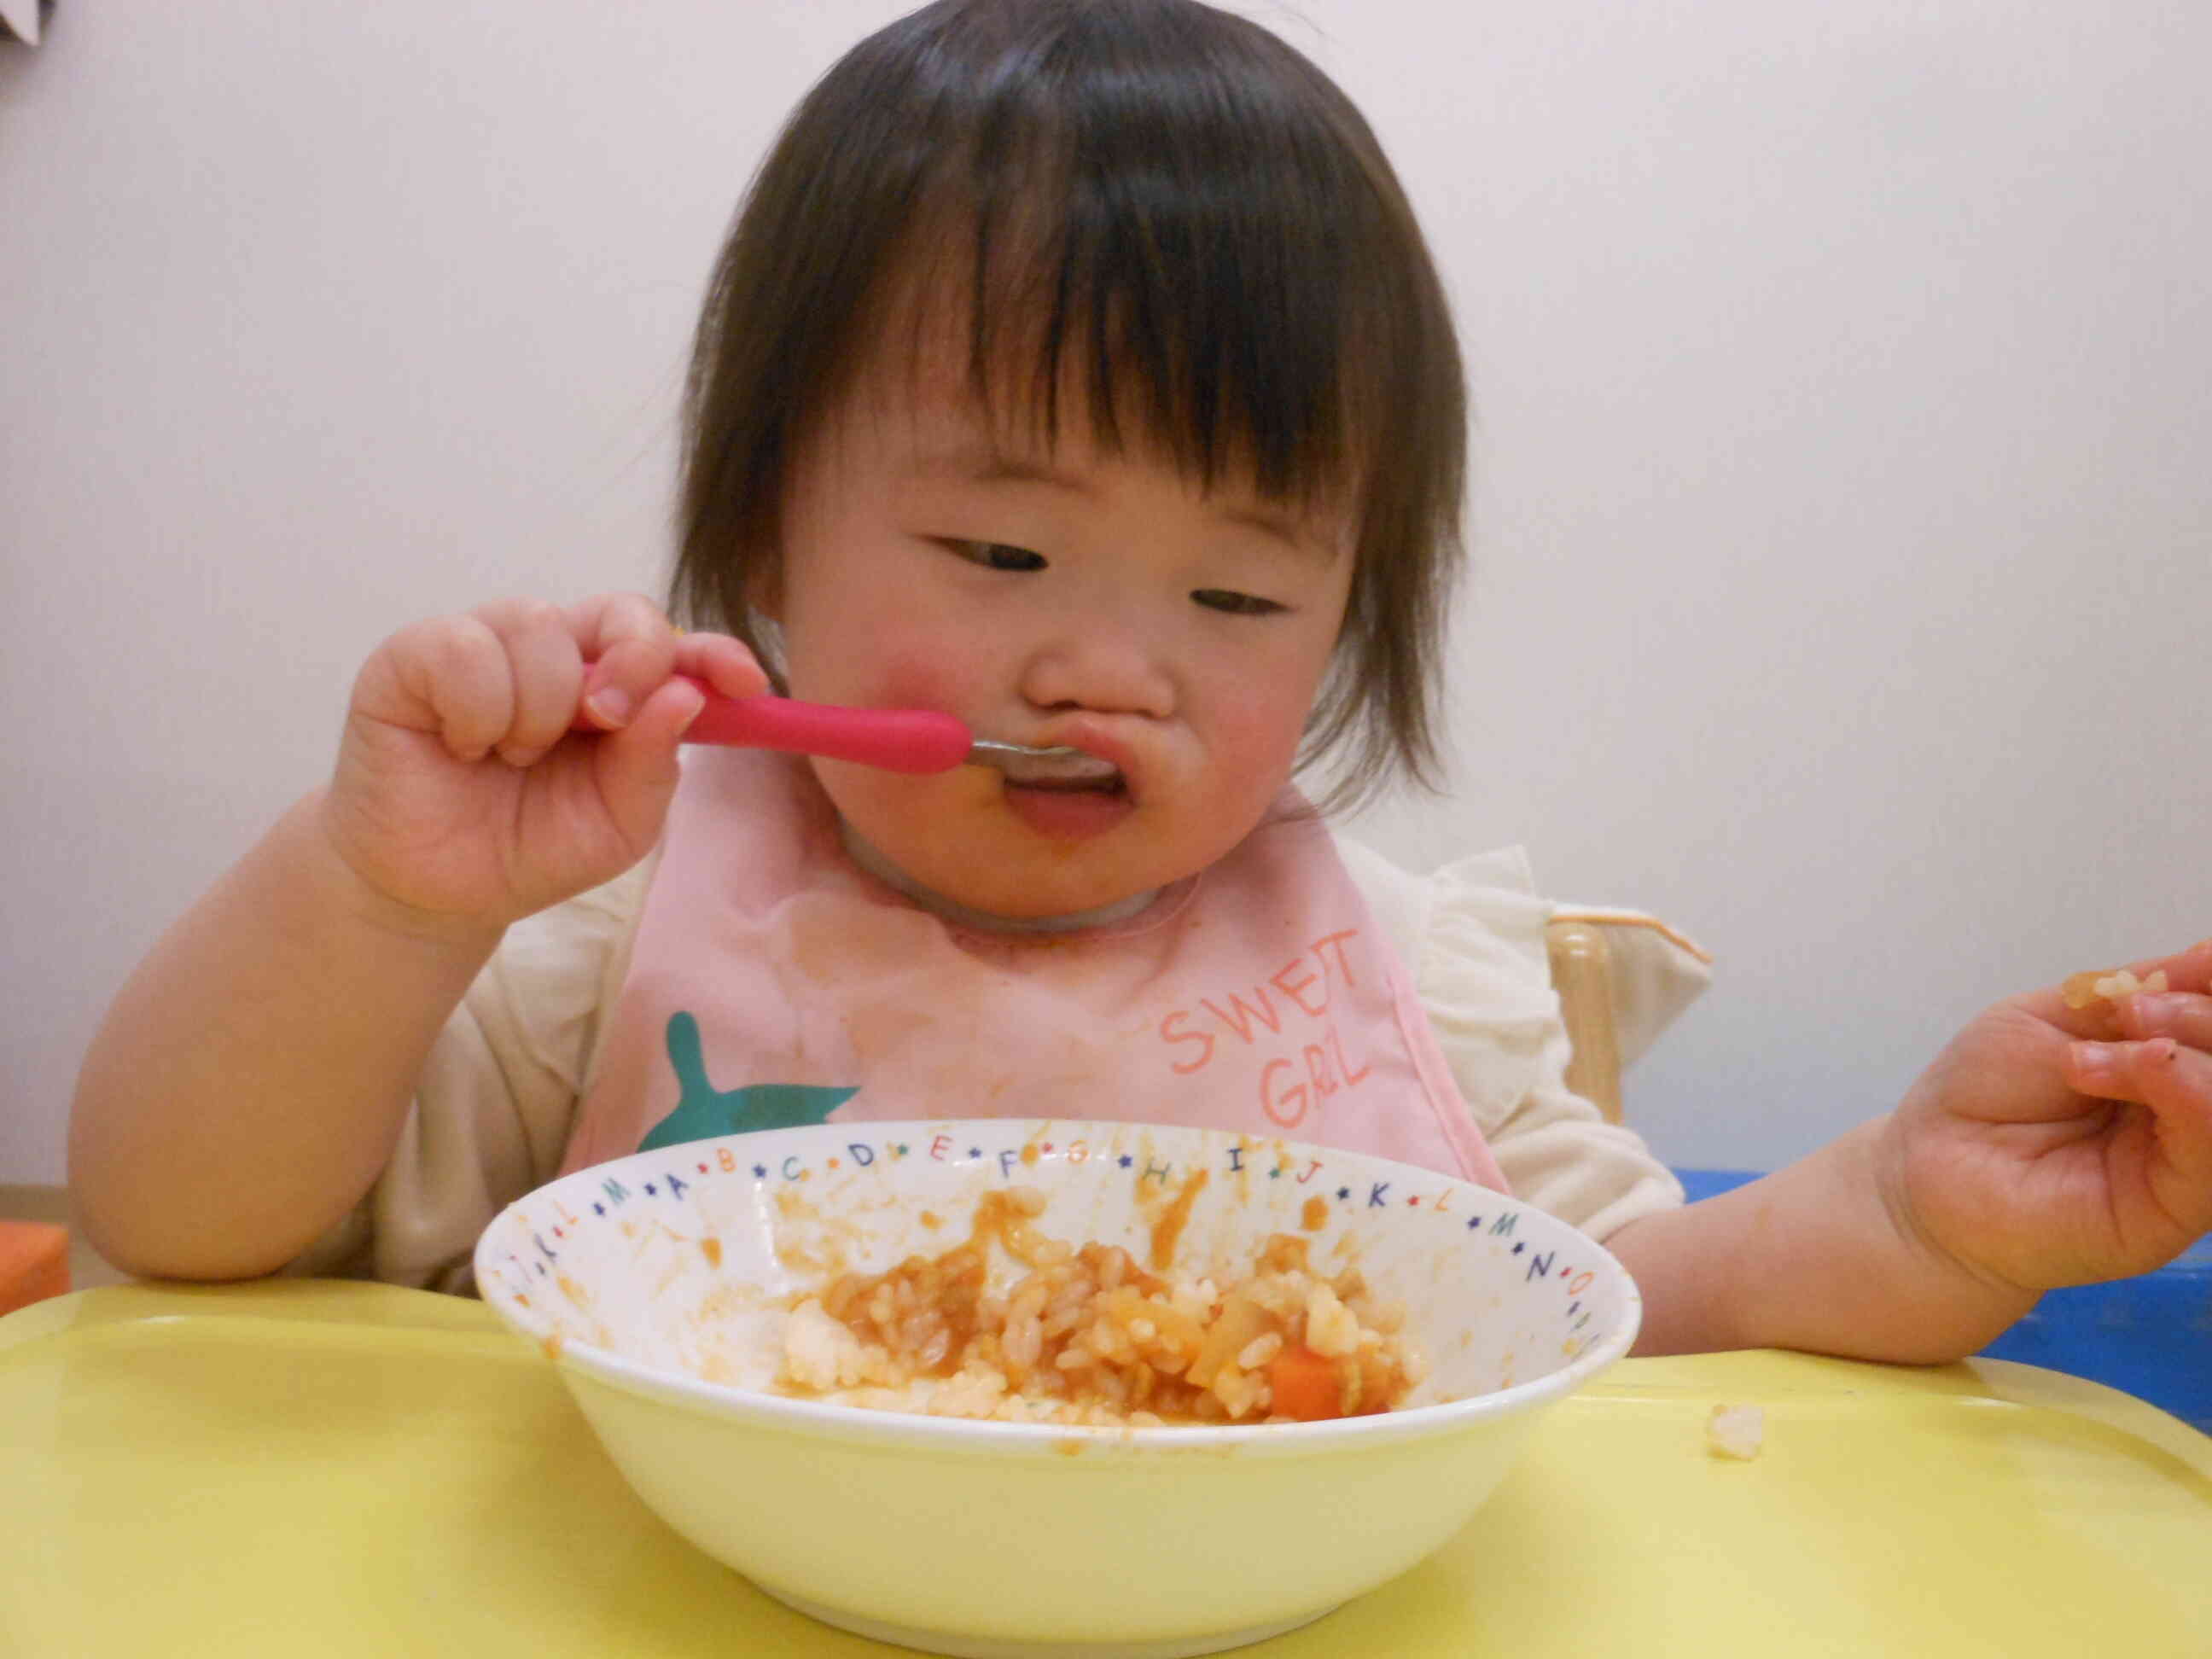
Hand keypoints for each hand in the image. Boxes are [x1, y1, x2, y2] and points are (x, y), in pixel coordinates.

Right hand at [322, 594, 767, 935]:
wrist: (438, 892)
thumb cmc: (530, 846)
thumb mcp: (616, 824)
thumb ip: (652, 766)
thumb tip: (684, 697)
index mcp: (612, 685)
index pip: (670, 642)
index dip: (712, 651)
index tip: (744, 682)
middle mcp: (554, 652)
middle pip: (619, 610)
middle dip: (633, 664)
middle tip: (605, 724)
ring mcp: (485, 645)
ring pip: (539, 625)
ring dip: (539, 708)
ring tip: (511, 758)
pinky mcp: (414, 655)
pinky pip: (465, 649)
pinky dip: (478, 711)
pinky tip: (465, 747)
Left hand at [1886, 938, 2211, 1293]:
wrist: (1927, 1165)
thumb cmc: (1986, 1092)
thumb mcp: (2058, 1017)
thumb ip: (2133, 993)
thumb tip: (2207, 955)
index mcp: (2172, 1063)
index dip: (2208, 989)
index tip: (2188, 968)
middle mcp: (2192, 1113)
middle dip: (2198, 1016)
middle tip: (2133, 1008)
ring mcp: (2187, 1164)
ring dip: (2182, 1052)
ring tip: (2095, 1049)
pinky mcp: (2172, 1210)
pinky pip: (2208, 1151)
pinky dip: (2185, 1093)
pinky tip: (2125, 1069)